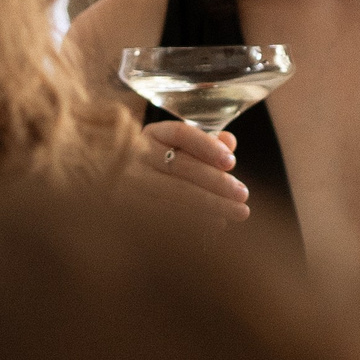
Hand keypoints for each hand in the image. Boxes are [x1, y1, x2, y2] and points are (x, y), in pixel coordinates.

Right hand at [114, 120, 249, 226]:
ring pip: (175, 193)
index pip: (182, 134)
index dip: (208, 146)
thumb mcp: (180, 149)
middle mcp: (137, 154)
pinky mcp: (127, 208)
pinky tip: (214, 225)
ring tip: (236, 212)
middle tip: (243, 194)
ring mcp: (129, 182)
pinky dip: (193, 221)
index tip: (232, 161)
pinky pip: (165, 216)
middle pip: (181, 166)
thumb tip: (230, 141)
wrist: (116, 185)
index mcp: (153, 133)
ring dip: (210, 204)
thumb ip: (206, 144)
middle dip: (217, 181)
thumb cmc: (161, 166)